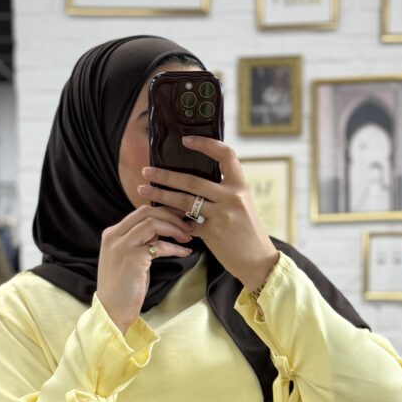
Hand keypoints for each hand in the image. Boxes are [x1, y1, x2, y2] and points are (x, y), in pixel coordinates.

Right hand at [97, 205, 193, 333]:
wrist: (112, 310)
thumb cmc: (123, 287)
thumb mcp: (128, 257)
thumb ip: (139, 241)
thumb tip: (160, 229)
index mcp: (112, 234)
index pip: (140, 212)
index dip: (163, 212)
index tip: (179, 218)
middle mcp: (114, 236)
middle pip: (146, 212)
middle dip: (171, 216)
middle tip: (187, 226)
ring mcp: (122, 246)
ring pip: (153, 223)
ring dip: (174, 228)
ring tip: (187, 237)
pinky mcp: (133, 258)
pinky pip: (160, 245)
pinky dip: (175, 247)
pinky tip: (185, 252)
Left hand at [137, 136, 279, 290]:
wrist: (258, 260)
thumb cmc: (248, 231)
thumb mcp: (242, 205)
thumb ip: (223, 191)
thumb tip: (195, 180)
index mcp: (240, 186)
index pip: (225, 155)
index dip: (206, 144)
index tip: (185, 140)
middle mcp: (232, 197)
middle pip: (192, 180)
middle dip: (166, 175)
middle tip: (147, 171)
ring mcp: (222, 215)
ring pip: (184, 201)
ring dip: (160, 195)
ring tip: (143, 190)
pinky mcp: (212, 233)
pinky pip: (186, 222)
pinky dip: (173, 219)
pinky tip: (159, 216)